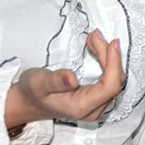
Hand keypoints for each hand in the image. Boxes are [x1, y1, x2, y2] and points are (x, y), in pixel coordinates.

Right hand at [5, 29, 123, 127]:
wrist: (30, 101)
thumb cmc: (33, 93)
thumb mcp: (38, 83)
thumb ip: (54, 81)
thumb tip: (71, 79)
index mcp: (81, 107)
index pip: (109, 87)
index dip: (114, 64)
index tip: (112, 44)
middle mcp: (93, 109)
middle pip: (114, 80)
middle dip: (108, 54)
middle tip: (95, 35)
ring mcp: (97, 104)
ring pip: (114, 77)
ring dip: (108, 55)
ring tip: (94, 38)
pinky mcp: (98, 97)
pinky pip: (110, 77)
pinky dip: (106, 59)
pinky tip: (96, 47)